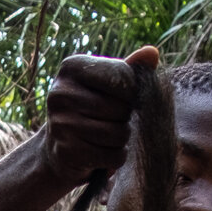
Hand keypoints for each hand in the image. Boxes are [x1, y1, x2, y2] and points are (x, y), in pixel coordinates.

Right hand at [37, 46, 158, 186]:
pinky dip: (115, 158)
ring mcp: (60, 123)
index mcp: (71, 67)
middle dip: (124, 118)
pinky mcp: (66, 152)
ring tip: (106, 137)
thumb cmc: (90, 111)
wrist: (59, 149)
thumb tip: (152, 52)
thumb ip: (130, 69)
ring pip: (119, 134)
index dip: (132, 92)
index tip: (121, 98)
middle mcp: (61, 92)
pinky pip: (112, 156)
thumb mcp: (107, 85)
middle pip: (121, 107)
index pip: (123, 76)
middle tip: (109, 121)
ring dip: (121, 139)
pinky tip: (102, 153)